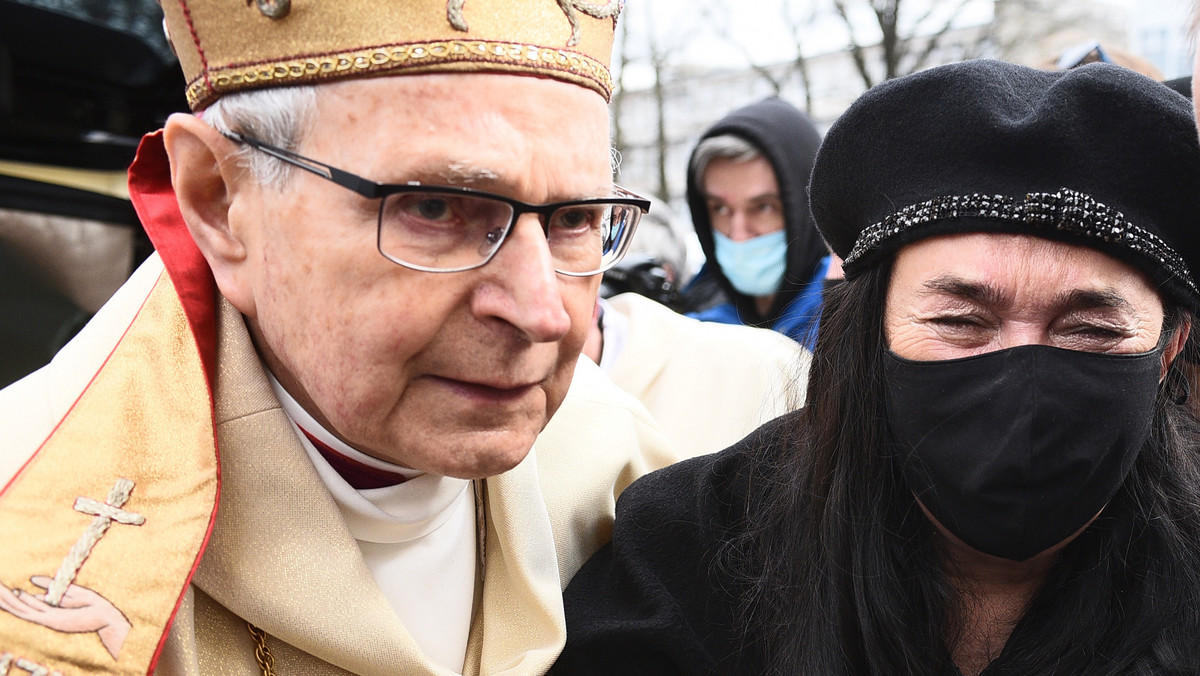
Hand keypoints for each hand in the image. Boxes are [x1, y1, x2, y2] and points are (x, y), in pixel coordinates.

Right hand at [0, 576, 130, 659]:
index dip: (8, 596)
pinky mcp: (55, 619)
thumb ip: (49, 585)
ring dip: (10, 599)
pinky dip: (28, 601)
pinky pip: (38, 610)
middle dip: (4, 598)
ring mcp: (48, 618)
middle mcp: (43, 615)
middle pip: (18, 606)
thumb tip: (31, 579)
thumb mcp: (67, 591)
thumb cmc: (89, 604)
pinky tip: (19, 593)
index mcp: (45, 608)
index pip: (21, 603)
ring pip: (23, 609)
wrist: (104, 616)